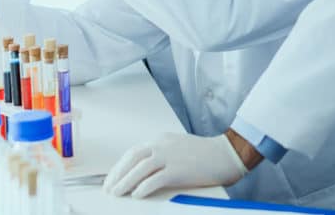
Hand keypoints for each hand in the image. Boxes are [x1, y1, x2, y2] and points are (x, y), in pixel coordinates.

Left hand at [103, 133, 247, 198]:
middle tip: (109, 188)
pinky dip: (143, 187)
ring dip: (125, 182)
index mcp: (162, 139)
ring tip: (117, 193)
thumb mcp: (178, 147)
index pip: (134, 152)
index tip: (112, 177)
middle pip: (133, 158)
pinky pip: (155, 179)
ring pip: (140, 168)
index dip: (120, 166)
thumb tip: (144, 171)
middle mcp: (163, 145)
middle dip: (118, 174)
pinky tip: (137, 195)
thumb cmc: (205, 154)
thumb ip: (162, 154)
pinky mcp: (178, 170)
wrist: (225, 154)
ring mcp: (170, 157)